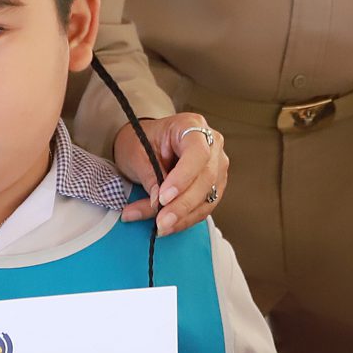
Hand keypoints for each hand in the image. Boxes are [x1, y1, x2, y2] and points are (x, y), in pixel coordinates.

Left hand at [110, 112, 227, 235]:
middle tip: (160, 221)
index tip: (164, 196)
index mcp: (191, 125)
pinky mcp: (214, 186)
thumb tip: (158, 202)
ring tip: (158, 227)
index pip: (197, 152)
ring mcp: (216, 166)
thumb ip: (149, 174)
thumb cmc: (142, 140)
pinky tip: (167, 226)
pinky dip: (185, 220)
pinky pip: (204, 207)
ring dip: (183, 217)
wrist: (148, 143)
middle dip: (182, 204)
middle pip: (206, 178)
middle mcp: (211, 145)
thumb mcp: (136, 151)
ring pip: (207, 197)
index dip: (183, 177)